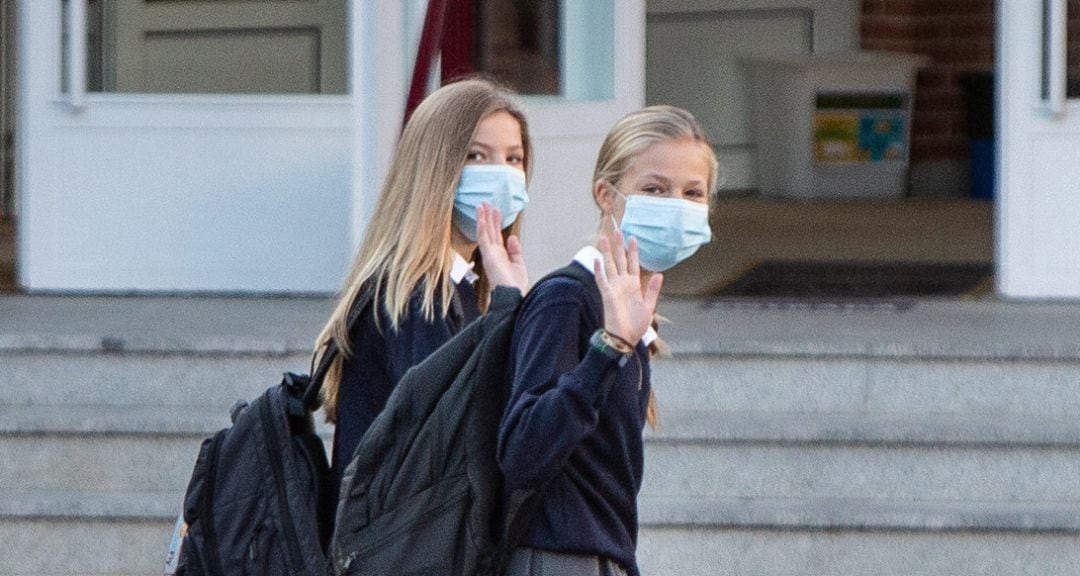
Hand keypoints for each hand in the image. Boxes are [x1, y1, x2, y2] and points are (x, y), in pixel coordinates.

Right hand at [476, 203, 528, 293]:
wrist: (514, 298)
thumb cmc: (516, 287)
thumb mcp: (519, 265)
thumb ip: (515, 251)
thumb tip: (512, 237)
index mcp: (500, 257)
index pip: (497, 236)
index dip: (496, 223)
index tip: (495, 211)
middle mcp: (493, 255)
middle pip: (490, 232)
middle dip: (488, 217)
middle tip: (486, 203)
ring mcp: (490, 255)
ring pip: (485, 233)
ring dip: (483, 219)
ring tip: (482, 205)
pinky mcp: (489, 257)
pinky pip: (484, 239)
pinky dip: (482, 228)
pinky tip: (482, 217)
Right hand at [594, 230, 661, 344]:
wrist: (625, 338)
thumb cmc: (636, 324)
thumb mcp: (649, 306)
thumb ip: (652, 289)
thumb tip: (659, 273)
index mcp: (633, 285)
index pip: (633, 263)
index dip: (633, 251)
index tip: (633, 238)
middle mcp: (622, 284)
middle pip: (619, 260)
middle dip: (618, 245)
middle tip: (616, 230)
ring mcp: (614, 288)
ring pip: (609, 265)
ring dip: (606, 252)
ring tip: (603, 238)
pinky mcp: (607, 295)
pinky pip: (602, 280)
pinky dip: (599, 270)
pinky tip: (597, 259)